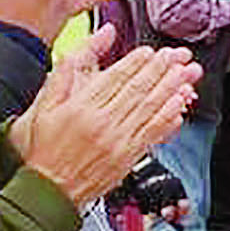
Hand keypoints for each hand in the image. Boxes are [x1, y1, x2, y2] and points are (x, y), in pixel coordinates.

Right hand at [15, 31, 200, 205]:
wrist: (48, 190)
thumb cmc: (45, 148)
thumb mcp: (44, 104)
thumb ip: (67, 69)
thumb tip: (95, 40)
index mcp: (81, 107)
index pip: (116, 77)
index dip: (137, 61)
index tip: (150, 51)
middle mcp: (102, 123)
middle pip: (138, 89)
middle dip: (160, 69)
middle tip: (174, 55)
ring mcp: (118, 141)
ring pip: (150, 108)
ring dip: (171, 88)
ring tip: (184, 73)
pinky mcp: (127, 157)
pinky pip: (152, 133)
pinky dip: (168, 118)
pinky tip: (179, 105)